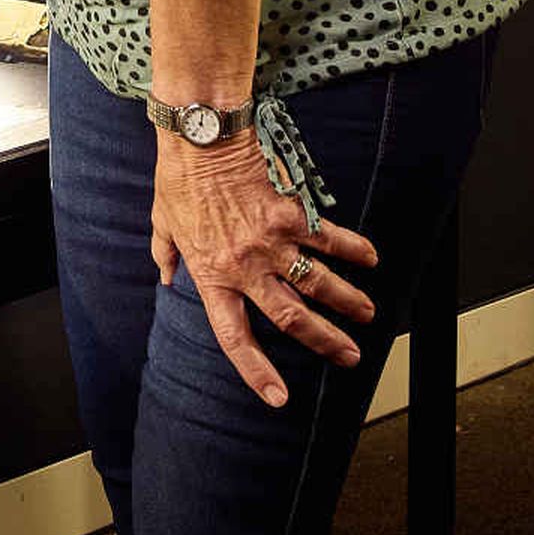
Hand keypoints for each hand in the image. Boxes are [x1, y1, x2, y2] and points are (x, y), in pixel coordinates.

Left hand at [148, 131, 379, 407]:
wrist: (201, 136)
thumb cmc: (178, 178)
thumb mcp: (162, 223)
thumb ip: (166, 255)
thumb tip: (164, 275)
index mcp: (213, 275)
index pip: (235, 337)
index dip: (257, 371)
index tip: (280, 398)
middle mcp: (245, 267)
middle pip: (291, 318)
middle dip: (325, 342)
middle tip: (350, 356)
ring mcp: (271, 242)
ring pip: (318, 284)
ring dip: (347, 302)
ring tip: (367, 315)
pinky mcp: (291, 213)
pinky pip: (328, 238)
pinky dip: (353, 250)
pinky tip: (371, 259)